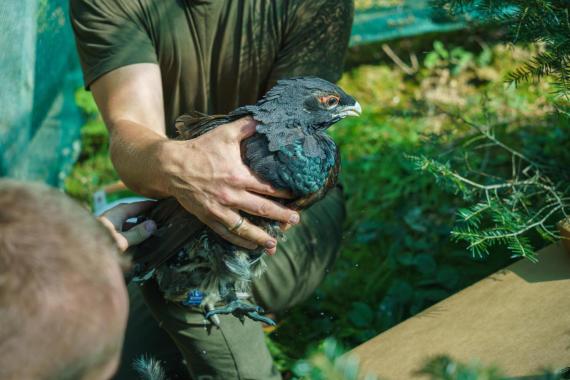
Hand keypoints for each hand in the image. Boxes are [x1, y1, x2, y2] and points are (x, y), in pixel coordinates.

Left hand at [99, 201, 156, 250]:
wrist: (77, 257)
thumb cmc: (100, 247)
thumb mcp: (122, 241)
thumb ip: (137, 233)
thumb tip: (152, 224)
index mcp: (112, 216)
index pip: (131, 206)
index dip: (144, 205)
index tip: (156, 203)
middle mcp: (108, 220)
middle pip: (126, 215)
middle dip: (139, 215)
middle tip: (153, 216)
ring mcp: (104, 230)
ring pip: (122, 226)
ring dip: (134, 228)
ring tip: (148, 231)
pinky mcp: (101, 240)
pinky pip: (118, 234)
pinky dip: (128, 236)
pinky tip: (134, 243)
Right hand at [161, 117, 299, 254]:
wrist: (171, 165)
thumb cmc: (200, 149)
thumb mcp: (224, 133)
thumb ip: (246, 126)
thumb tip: (264, 118)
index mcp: (238, 176)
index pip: (268, 187)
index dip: (284, 193)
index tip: (296, 196)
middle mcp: (231, 196)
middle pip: (262, 209)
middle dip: (281, 216)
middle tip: (296, 220)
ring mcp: (219, 209)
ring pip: (245, 228)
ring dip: (262, 237)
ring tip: (275, 244)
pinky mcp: (208, 217)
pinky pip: (227, 233)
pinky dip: (240, 241)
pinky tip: (252, 247)